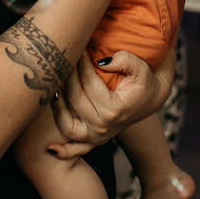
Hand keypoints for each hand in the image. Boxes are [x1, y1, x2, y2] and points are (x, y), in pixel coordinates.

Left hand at [47, 50, 172, 158]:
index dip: (81, 62)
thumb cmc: (143, 82)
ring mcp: (97, 137)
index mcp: (113, 109)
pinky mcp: (93, 142)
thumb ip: (125, 60)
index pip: (88, 81)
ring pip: (66, 123)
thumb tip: (102, 61)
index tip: (78, 47)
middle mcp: (103, 127)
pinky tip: (50, 148)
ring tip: (53, 86)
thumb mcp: (141, 67)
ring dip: (57, 105)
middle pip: (74, 98)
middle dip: (67, 74)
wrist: (149, 100)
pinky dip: (63, 151)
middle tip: (63, 58)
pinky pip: (75, 150)